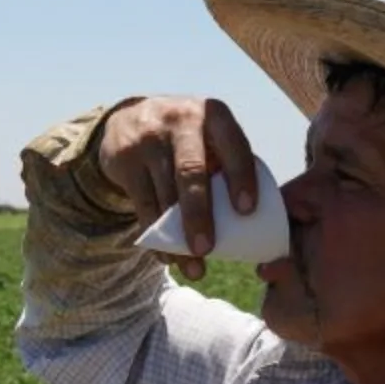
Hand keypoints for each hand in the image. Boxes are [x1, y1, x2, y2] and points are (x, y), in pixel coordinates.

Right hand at [95, 95, 262, 281]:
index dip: (241, 178)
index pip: (233, 147)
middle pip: (191, 172)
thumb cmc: (190, 140)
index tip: (247, 212)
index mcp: (215, 115)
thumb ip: (230, 166)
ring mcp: (149, 139)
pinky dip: (156, 236)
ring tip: (193, 268)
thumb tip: (258, 225)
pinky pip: (142, 204)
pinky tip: (167, 257)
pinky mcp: (125, 159)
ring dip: (177, 238)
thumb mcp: (211, 136)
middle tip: (207, 250)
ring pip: (164, 195)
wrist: (132, 118)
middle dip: (200, 215)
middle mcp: (182, 121)